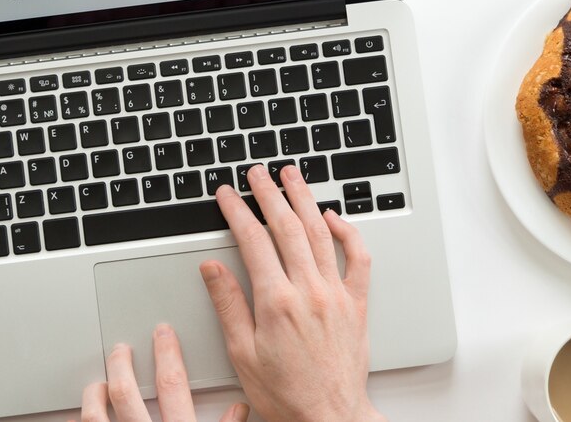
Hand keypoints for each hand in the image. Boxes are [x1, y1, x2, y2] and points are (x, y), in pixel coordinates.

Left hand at [71, 323, 249, 421]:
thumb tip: (240, 408)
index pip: (172, 384)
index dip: (167, 353)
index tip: (163, 332)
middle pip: (125, 392)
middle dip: (121, 364)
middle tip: (120, 349)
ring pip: (96, 416)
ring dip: (94, 396)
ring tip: (96, 385)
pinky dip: (81, 421)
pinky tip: (82, 416)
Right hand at [201, 164, 384, 421]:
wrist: (329, 418)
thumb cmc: (285, 394)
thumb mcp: (242, 353)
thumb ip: (228, 304)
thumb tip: (212, 268)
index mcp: (276, 302)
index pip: (252, 240)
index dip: (237, 211)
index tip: (227, 194)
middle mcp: (309, 292)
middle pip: (287, 227)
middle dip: (269, 193)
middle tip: (257, 173)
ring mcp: (336, 295)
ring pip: (320, 233)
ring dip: (304, 199)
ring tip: (292, 176)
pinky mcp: (356, 304)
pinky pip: (358, 259)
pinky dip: (347, 232)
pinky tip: (333, 217)